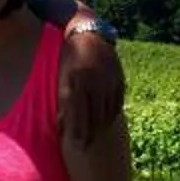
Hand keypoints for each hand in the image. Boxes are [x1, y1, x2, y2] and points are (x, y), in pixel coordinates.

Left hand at [59, 9, 123, 149]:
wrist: (87, 33)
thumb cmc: (67, 58)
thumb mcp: (61, 77)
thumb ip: (63, 100)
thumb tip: (60, 127)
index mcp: (76, 80)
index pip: (77, 114)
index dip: (77, 132)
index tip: (76, 146)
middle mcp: (94, 80)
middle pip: (94, 116)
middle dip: (90, 135)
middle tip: (85, 148)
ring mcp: (109, 79)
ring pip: (108, 111)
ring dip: (101, 127)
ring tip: (95, 138)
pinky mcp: (119, 77)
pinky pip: (117, 102)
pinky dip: (112, 114)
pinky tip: (106, 122)